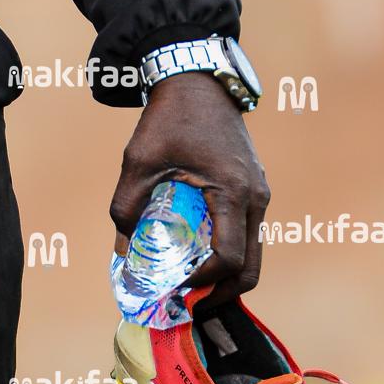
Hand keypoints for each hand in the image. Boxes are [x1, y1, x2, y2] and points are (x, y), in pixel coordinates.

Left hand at [109, 72, 270, 307]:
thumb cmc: (169, 116)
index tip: (176, 286)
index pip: (229, 259)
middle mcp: (256, 198)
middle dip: (220, 293)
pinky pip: (248, 236)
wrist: (199, 80)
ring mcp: (260, 195)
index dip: (203, 282)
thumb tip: (122, 252)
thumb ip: (127, 207)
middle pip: (251, 269)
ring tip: (190, 284)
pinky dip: (228, 255)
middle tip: (188, 304)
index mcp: (233, 192)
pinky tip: (197, 255)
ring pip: (253, 255)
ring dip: (225, 277)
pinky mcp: (255, 191)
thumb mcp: (138, 161)